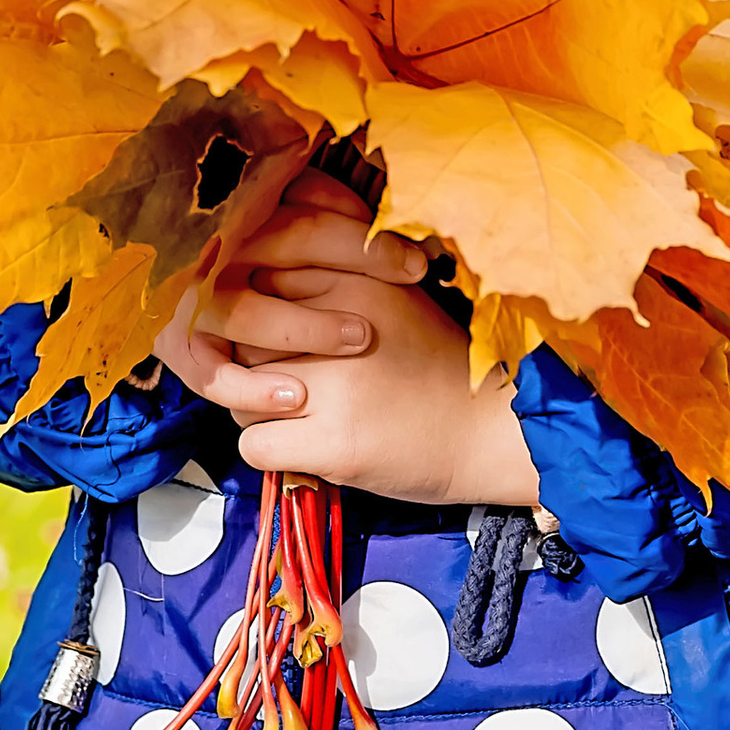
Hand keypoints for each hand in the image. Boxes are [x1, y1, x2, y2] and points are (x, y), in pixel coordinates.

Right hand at [152, 170, 427, 412]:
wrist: (179, 288)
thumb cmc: (257, 260)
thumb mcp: (286, 221)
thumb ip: (324, 205)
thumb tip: (377, 199)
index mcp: (242, 203)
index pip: (313, 208)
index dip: (368, 236)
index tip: (417, 265)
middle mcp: (214, 243)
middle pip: (291, 240)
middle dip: (356, 261)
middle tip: (408, 283)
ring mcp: (192, 297)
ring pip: (249, 309)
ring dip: (308, 326)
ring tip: (360, 338)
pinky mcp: (180, 347)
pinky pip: (212, 373)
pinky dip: (252, 389)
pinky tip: (296, 397)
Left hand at [234, 272, 542, 509]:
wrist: (489, 432)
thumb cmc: (439, 365)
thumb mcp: (396, 298)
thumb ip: (338, 277)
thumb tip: (258, 280)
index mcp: (356, 282)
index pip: (264, 284)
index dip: (266, 315)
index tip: (288, 339)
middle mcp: (341, 328)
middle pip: (246, 337)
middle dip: (255, 362)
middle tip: (289, 381)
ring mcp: (335, 388)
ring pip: (240, 392)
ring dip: (258, 409)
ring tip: (299, 416)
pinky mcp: (334, 444)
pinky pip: (253, 444)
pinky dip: (268, 452)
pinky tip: (301, 447)